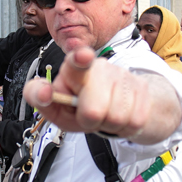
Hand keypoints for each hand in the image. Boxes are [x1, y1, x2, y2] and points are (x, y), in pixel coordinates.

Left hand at [22, 46, 180, 142]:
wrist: (114, 109)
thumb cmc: (78, 107)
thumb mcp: (55, 107)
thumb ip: (40, 98)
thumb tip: (43, 92)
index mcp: (74, 69)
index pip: (76, 61)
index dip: (80, 58)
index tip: (83, 55)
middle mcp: (100, 67)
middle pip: (94, 110)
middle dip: (89, 120)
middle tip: (87, 115)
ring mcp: (122, 75)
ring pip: (116, 118)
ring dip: (108, 124)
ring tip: (104, 115)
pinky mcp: (141, 87)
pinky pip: (134, 120)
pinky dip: (124, 126)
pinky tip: (120, 115)